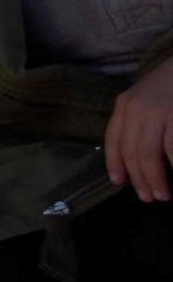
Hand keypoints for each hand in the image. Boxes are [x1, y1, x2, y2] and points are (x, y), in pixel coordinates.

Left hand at [105, 56, 172, 201]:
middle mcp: (137, 108)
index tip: (118, 182)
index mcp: (125, 104)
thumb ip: (138, 122)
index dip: (114, 163)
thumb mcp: (146, 98)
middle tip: (148, 197)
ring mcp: (159, 112)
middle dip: (140, 179)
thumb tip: (134, 159)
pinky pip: (172, 150)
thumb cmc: (171, 84)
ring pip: (150, 155)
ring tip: (163, 195)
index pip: (113, 139)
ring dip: (156, 179)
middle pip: (132, 152)